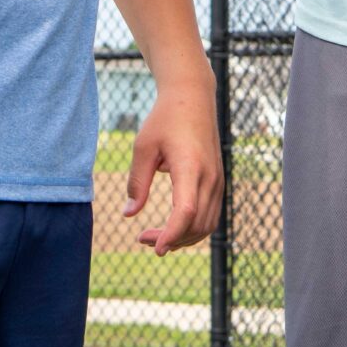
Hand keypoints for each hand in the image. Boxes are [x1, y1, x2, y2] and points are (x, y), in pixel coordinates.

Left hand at [125, 74, 223, 254]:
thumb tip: (128, 214)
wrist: (193, 98)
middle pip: (197, 224)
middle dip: (171, 240)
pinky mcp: (218, 182)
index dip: (172, 234)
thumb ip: (137, 181)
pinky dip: (193, 228)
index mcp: (190, 167)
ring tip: (154, 237)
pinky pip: (210, 215)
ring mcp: (217, 180)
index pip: (186, 211)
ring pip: (207, 225)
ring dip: (183, 238)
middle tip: (142, 239)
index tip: (155, 247)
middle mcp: (210, 177)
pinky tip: (172, 229)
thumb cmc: (164, 119)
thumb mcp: (143, 147)